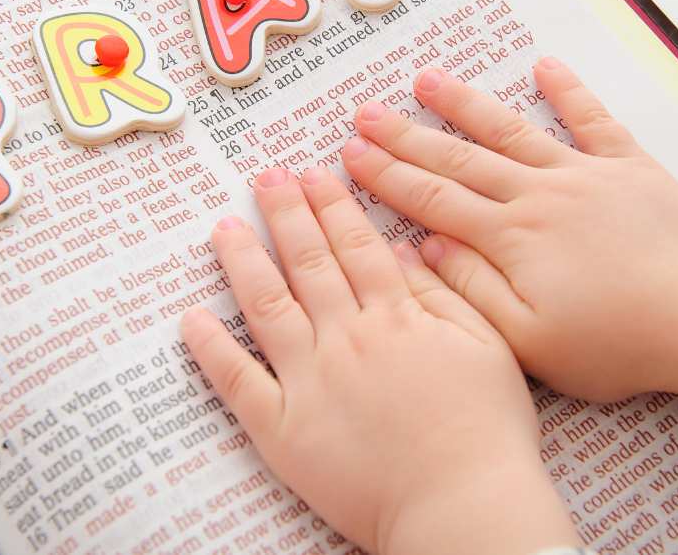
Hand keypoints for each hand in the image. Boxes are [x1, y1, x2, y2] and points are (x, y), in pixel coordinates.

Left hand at [182, 166, 577, 554]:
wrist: (462, 505)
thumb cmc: (486, 432)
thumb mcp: (486, 345)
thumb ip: (444, 294)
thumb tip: (408, 249)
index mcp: (396, 316)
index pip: (356, 246)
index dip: (331, 206)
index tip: (312, 173)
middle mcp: (346, 337)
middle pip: (309, 263)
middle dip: (284, 214)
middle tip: (264, 177)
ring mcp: (308, 381)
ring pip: (267, 305)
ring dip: (242, 261)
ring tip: (223, 226)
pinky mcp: (282, 429)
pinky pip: (237, 380)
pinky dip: (210, 348)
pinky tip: (191, 317)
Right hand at [341, 57, 677, 428]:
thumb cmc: (615, 342)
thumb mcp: (530, 339)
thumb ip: (472, 290)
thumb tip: (426, 248)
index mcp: (510, 237)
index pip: (433, 198)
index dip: (387, 176)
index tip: (350, 153)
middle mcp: (538, 194)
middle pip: (460, 157)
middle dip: (407, 135)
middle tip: (365, 111)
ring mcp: (584, 174)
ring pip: (513, 131)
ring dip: (467, 104)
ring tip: (427, 79)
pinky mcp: (630, 169)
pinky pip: (593, 121)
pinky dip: (569, 92)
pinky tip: (545, 66)